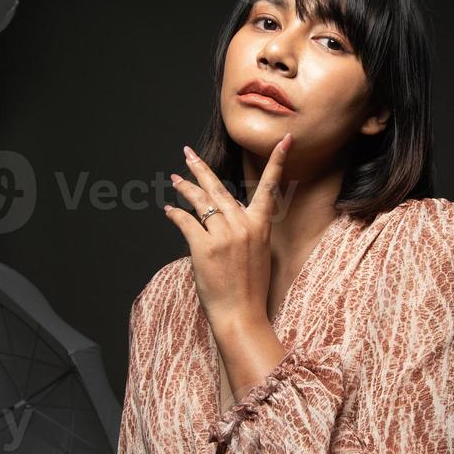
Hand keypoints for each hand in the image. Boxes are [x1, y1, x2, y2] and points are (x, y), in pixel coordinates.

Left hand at [163, 133, 291, 326]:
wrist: (242, 314)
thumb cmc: (249, 288)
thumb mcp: (257, 253)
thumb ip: (246, 229)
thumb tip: (229, 211)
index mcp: (261, 226)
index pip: (271, 186)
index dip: (278, 161)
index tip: (284, 139)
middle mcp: (244, 225)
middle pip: (219, 188)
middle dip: (200, 168)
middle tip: (187, 153)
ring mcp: (224, 235)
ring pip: (200, 201)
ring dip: (184, 188)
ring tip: (174, 179)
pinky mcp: (204, 247)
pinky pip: (186, 221)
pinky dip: (175, 214)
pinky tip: (169, 210)